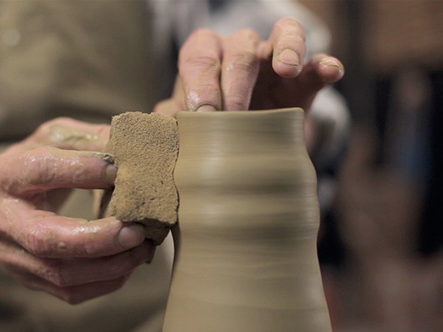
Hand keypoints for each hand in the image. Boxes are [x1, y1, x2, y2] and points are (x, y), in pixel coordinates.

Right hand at [0, 118, 153, 303]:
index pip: (41, 171)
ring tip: (143, 247)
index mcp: (7, 175)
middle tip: (137, 231)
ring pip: (62, 273)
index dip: (80, 171)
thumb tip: (126, 143)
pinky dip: (106, 281)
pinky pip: (70, 292)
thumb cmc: (37, 164)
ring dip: (110, 265)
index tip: (119, 170)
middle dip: (97, 239)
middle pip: (46, 239)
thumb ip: (86, 139)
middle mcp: (5, 219)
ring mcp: (14, 255)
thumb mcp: (54, 139)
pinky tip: (129, 263)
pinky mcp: (30, 279)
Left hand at [155, 17, 343, 114]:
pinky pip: (317, 63)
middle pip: (239, 49)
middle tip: (230, 118)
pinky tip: (330, 71)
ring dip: (286, 50)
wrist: (246, 146)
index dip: (199, 82)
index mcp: (205, 58)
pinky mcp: (304, 79)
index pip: (198, 55)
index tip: (200, 115)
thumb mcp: (189, 126)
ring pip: (282, 35)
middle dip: (234, 84)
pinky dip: (325, 64)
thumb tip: (156, 126)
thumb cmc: (210, 129)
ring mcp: (274, 61)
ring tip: (287, 70)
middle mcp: (239, 51)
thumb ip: (171, 123)